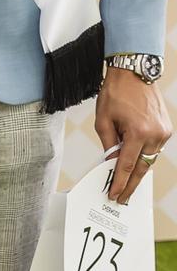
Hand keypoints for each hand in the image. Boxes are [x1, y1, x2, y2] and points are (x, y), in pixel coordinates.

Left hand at [95, 67, 171, 203]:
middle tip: (122, 197)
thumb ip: (108, 144)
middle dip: (131, 184)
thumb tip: (111, 163)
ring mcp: (163, 132)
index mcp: (137, 132)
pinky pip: (154, 148)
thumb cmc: (116, 92)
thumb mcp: (103, 118)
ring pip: (149, 159)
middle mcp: (154, 134)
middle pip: (142, 168)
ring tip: (126, 182)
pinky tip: (135, 161)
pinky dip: (144, 154)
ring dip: (138, 170)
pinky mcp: (167, 129)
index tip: (114, 195)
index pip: (127, 165)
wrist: (134, 72)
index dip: (120, 182)